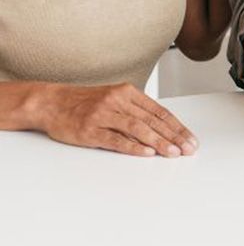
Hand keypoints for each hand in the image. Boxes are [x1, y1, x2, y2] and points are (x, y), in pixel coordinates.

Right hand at [39, 83, 197, 157]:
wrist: (51, 102)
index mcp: (128, 92)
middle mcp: (117, 101)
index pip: (159, 111)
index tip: (190, 138)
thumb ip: (137, 111)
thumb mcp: (115, 98)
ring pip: (138, 129)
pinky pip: (115, 139)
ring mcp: (103, 115)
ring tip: (173, 153)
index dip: (177, 127)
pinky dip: (133, 147)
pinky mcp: (90, 130)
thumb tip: (164, 129)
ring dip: (159, 142)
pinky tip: (147, 153)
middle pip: (152, 121)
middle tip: (189, 148)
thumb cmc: (85, 103)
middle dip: (174, 136)